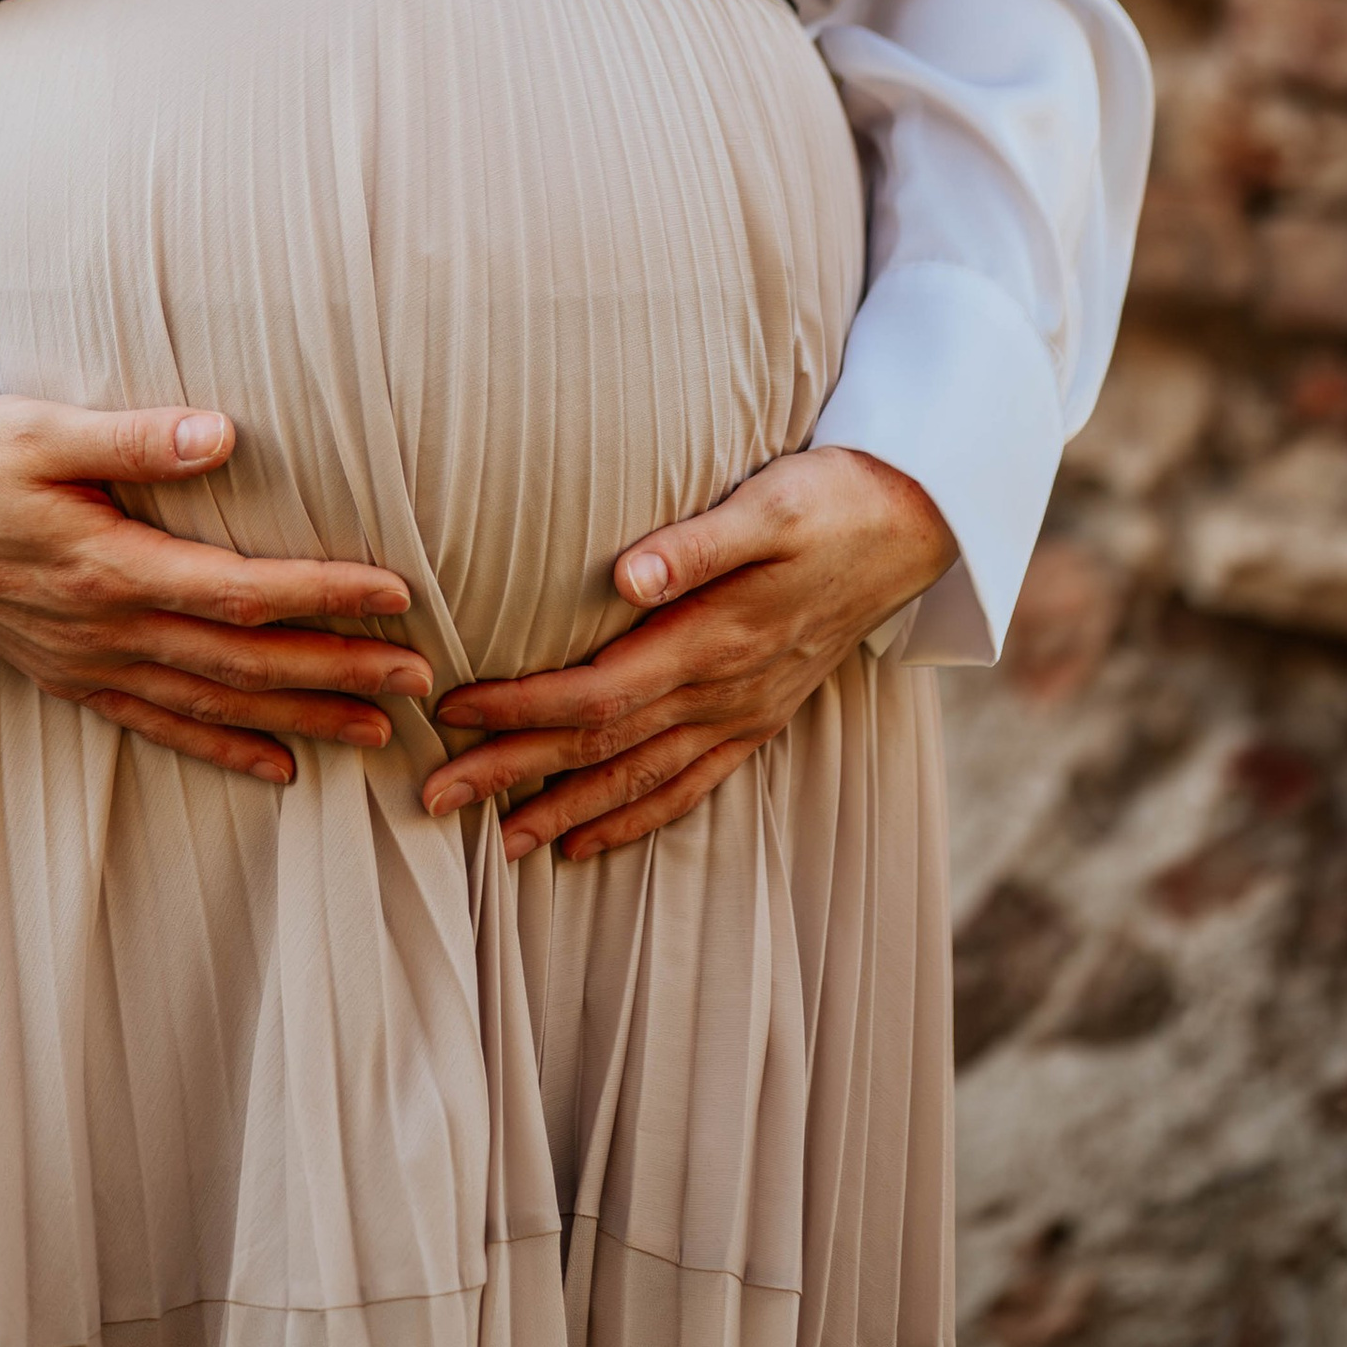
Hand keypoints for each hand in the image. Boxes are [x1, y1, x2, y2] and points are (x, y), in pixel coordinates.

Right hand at [0, 398, 429, 786]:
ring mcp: (91, 664)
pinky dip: (223, 749)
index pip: (241, 592)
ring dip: (300, 718)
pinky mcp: (75, 679)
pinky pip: (161, 725)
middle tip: (421, 680)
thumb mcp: (43, 429)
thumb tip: (224, 434)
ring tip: (378, 729)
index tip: (395, 595)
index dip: (322, 595)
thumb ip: (135, 437)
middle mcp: (109, 630)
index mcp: (110, 567)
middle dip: (337, 670)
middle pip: (244, 662)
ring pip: (214, 704)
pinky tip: (279, 768)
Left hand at [418, 446, 953, 863]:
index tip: (453, 710)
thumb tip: (625, 572)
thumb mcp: (768, 507)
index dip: (521, 707)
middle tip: (435, 797)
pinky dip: (635, 819)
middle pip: (602, 747)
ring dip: (566, 812)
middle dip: (515, 774)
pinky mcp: (758, 719)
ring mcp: (743, 714)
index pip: (596, 691)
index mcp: (712, 642)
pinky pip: (689, 788)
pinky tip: (590, 844)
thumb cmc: (828, 502)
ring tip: (499, 843)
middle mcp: (723, 693)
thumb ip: (696, 544)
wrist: (911, 527)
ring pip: (640, 780)